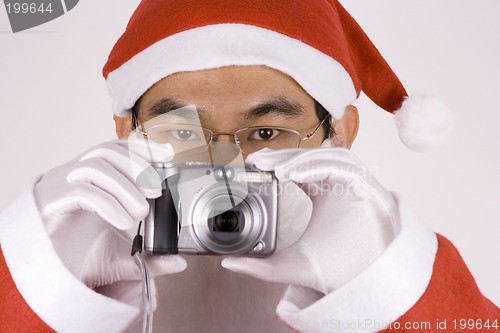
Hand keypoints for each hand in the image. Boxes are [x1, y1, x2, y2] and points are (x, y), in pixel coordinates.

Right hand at [34, 139, 185, 289]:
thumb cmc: (76, 257)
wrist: (43, 275)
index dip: (142, 147)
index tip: (167, 154)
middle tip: (157, 191)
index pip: (117, 149)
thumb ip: (149, 258)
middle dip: (136, 166)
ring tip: (141, 212)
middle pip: (105, 151)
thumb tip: (180, 262)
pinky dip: (107, 204)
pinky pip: (80, 191)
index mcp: (91, 180)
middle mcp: (74, 176)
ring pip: (94, 167)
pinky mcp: (48, 202)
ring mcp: (59, 186)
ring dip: (124, 186)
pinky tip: (122, 221)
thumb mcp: (120, 257)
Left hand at [222, 148, 397, 293]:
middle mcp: (342, 187)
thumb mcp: (289, 264)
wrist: (360, 292)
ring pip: (330, 157)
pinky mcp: (370, 191)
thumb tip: (228, 263)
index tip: (254, 164)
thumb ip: (259, 265)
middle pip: (314, 157)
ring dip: (301, 159)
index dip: (280, 161)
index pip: (302, 167)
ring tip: (274, 170)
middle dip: (285, 156)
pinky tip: (292, 175)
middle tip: (258, 162)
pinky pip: (344, 169)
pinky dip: (316, 167)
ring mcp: (358, 187)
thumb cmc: (334, 274)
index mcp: (324, 194)